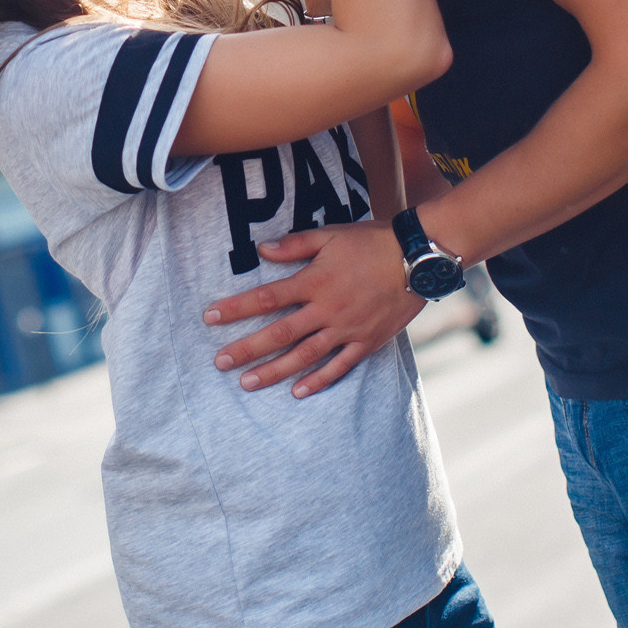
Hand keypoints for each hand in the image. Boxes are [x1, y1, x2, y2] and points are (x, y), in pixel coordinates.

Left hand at [202, 222, 424, 395]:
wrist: (417, 258)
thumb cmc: (371, 242)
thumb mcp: (330, 235)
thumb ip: (295, 245)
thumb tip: (260, 250)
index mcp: (315, 281)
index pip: (266, 297)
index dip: (236, 308)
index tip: (210, 317)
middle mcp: (327, 309)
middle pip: (279, 333)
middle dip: (247, 348)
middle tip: (220, 362)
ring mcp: (348, 329)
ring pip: (305, 356)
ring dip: (275, 371)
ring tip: (248, 383)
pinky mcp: (367, 342)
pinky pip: (340, 366)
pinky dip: (319, 380)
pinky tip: (298, 392)